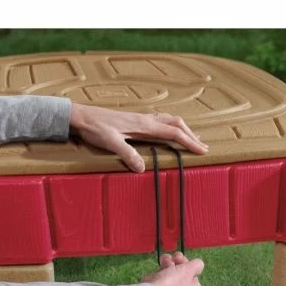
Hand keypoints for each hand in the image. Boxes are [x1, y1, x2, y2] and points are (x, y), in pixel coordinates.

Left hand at [69, 103, 208, 172]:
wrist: (82, 116)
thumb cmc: (95, 127)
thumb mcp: (110, 142)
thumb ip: (127, 154)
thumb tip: (142, 168)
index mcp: (144, 125)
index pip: (174, 133)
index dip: (190, 141)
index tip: (203, 151)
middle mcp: (146, 120)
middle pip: (176, 124)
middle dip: (191, 135)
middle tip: (203, 147)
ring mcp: (141, 119)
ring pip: (169, 121)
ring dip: (183, 129)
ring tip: (192, 139)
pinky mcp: (135, 121)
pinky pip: (160, 122)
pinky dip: (171, 127)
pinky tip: (168, 133)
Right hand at [141, 252, 203, 285]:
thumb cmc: (173, 283)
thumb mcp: (189, 269)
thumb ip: (197, 264)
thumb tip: (198, 265)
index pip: (193, 273)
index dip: (186, 263)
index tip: (179, 259)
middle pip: (181, 273)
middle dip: (175, 263)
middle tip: (171, 259)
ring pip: (170, 275)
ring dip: (166, 265)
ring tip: (162, 261)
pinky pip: (160, 282)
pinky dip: (157, 275)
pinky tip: (155, 273)